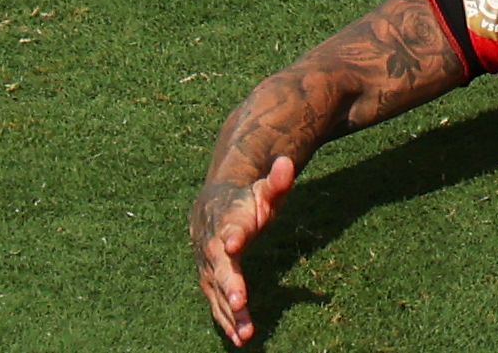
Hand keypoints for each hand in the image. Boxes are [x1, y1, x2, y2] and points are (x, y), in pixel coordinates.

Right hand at [190, 154, 295, 344]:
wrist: (209, 209)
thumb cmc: (244, 201)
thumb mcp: (264, 189)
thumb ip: (278, 181)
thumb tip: (287, 163)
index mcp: (228, 222)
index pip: (229, 228)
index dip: (231, 236)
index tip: (233, 243)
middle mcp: (215, 249)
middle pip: (221, 268)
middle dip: (230, 284)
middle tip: (239, 300)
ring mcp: (210, 269)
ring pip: (218, 294)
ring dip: (231, 314)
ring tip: (246, 333)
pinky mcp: (211, 284)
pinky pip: (218, 306)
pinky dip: (227, 322)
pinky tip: (241, 339)